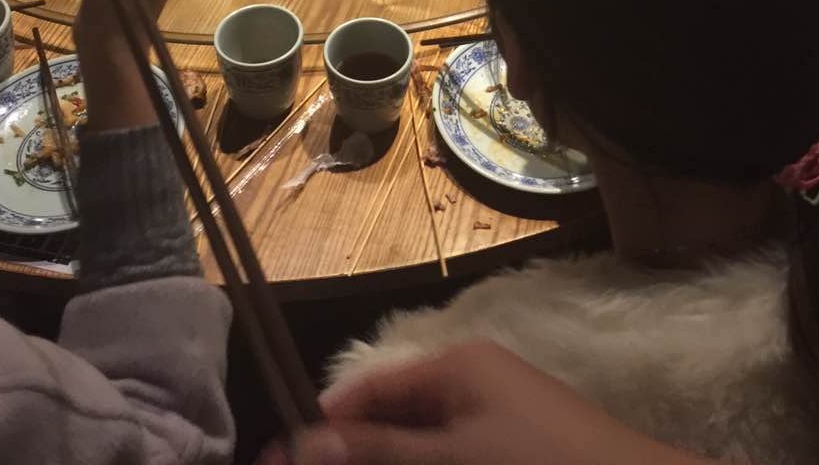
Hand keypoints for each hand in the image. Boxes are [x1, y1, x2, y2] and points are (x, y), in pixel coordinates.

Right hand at [262, 341, 709, 464]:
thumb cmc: (538, 464)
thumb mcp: (452, 458)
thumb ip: (380, 450)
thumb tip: (301, 441)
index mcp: (455, 365)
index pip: (368, 389)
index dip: (322, 425)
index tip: (280, 459)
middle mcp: (470, 380)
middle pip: (390, 417)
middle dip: (352, 452)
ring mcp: (493, 415)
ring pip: (418, 441)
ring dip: (385, 461)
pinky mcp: (510, 447)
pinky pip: (449, 452)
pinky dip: (422, 464)